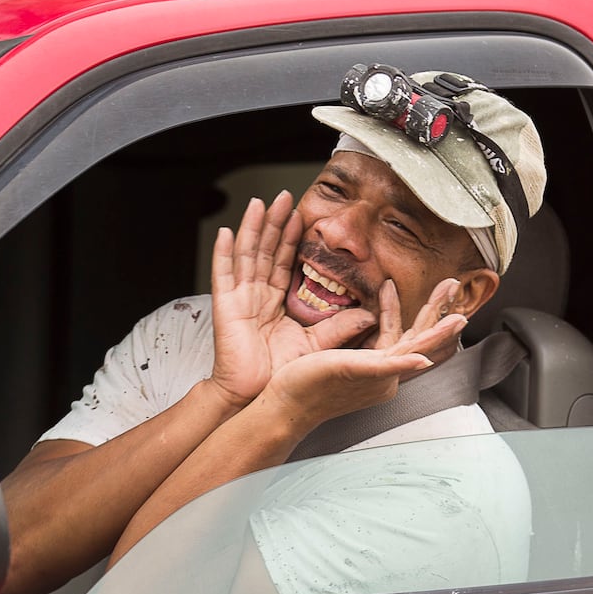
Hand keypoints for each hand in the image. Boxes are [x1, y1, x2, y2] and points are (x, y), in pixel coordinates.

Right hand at [208, 192, 374, 406]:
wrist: (254, 397)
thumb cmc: (279, 376)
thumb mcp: (316, 346)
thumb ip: (339, 328)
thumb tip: (369, 314)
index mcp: (274, 301)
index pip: (284, 261)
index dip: (291, 237)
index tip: (301, 215)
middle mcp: (255, 295)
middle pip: (265, 250)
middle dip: (273, 222)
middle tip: (284, 195)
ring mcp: (239, 298)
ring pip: (247, 254)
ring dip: (252, 227)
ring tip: (259, 202)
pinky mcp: (225, 307)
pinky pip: (223, 274)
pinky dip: (223, 252)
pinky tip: (227, 232)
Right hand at [259, 277, 467, 434]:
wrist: (284, 406)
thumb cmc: (308, 388)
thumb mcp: (350, 369)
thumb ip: (387, 366)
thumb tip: (423, 358)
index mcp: (385, 370)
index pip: (420, 338)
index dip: (433, 314)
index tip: (446, 290)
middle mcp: (385, 372)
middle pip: (418, 335)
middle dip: (435, 308)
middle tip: (452, 283)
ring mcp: (375, 372)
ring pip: (404, 337)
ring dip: (419, 314)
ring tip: (437, 293)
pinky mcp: (360, 369)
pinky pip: (382, 341)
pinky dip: (387, 319)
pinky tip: (386, 301)